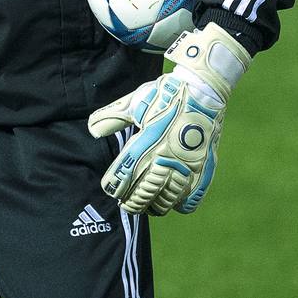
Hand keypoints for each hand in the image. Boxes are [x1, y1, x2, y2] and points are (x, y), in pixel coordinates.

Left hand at [88, 23, 250, 214]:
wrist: (203, 90)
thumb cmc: (165, 95)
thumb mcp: (134, 103)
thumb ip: (112, 118)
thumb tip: (92, 130)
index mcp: (147, 140)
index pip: (126, 172)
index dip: (116, 186)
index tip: (110, 190)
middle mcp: (167, 156)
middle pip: (145, 191)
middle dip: (133, 202)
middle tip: (126, 205)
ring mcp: (189, 164)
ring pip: (169, 198)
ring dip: (155, 206)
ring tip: (147, 207)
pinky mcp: (205, 167)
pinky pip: (194, 195)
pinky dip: (182, 203)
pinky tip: (174, 203)